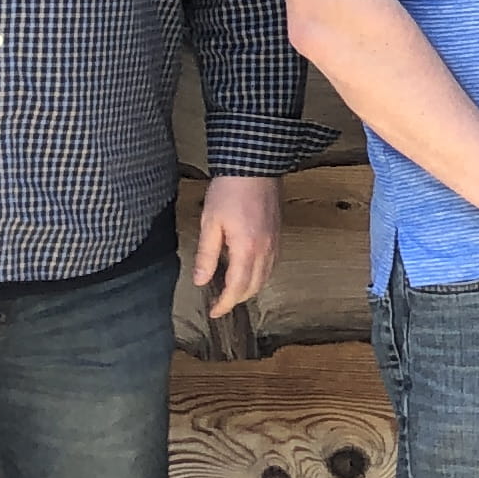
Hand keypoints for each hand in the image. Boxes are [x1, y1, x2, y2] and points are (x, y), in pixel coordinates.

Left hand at [194, 175, 280, 316]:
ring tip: (231, 288)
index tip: (214, 312)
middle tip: (219, 301)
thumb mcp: (210, 223)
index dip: (225, 304)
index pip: (237, 288)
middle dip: (236, 299)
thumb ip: (207, 254)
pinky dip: (260, 275)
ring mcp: (274, 242)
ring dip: (249, 288)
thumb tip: (201, 281)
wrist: (255, 165)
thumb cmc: (230, 191)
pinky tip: (247, 270)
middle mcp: (265, 250)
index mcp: (246, 249)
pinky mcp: (278, 234)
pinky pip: (272, 264)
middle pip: (254, 287)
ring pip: (265, 277)